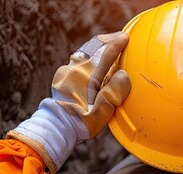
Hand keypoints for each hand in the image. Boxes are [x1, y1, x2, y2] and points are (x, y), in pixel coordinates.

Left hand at [7, 32, 129, 173]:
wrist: (56, 128)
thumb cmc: (81, 122)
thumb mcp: (101, 112)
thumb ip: (113, 93)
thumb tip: (123, 75)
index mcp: (86, 76)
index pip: (104, 54)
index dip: (116, 44)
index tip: (126, 38)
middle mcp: (75, 69)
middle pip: (93, 47)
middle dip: (107, 40)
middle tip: (120, 36)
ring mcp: (67, 72)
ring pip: (85, 51)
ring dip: (98, 45)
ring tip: (109, 43)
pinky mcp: (63, 77)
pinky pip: (79, 58)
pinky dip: (90, 53)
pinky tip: (95, 57)